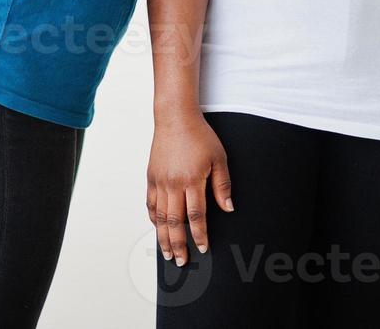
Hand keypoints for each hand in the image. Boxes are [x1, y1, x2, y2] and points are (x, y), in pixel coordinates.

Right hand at [146, 114, 233, 266]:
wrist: (175, 118)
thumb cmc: (200, 136)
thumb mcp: (219, 158)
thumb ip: (222, 185)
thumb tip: (228, 208)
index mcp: (192, 180)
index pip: (196, 216)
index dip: (199, 235)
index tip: (202, 248)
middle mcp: (173, 184)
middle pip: (174, 222)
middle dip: (178, 244)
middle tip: (181, 261)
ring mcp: (160, 181)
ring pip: (159, 216)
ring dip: (163, 237)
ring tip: (167, 253)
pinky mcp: (151, 176)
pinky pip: (150, 203)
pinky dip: (153, 218)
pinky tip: (157, 227)